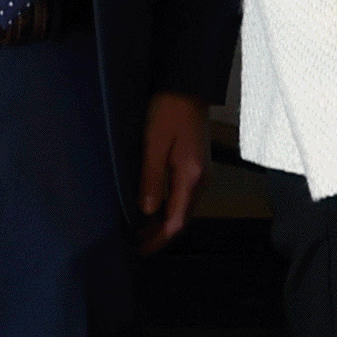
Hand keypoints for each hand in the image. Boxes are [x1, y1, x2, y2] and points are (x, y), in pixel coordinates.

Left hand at [134, 94, 212, 254]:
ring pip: (182, 208)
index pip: (176, 221)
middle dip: (160, 234)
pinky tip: (152, 206)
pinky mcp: (196, 165)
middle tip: (135, 243)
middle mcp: (200, 180)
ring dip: (163, 222)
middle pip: (182, 218)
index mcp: (190, 177)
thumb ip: (151, 178)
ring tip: (139, 228)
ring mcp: (200, 173)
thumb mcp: (154, 144)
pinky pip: (183, 195)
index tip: (139, 250)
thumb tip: (146, 212)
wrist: (187, 86)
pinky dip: (168, 207)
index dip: (158, 239)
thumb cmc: (168, 112)